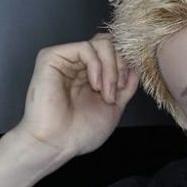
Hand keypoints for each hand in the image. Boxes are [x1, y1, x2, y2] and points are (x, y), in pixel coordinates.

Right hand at [13, 33, 138, 157]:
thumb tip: (135, 68)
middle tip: (116, 91)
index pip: (114, 52)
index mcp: (90, 75)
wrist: (58, 144)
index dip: (126, 64)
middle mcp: (78, 65)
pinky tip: (94, 85)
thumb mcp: (114, 107)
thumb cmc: (80, 132)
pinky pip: (85, 47)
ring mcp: (66, 60)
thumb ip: (125, 86)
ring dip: (111, 69)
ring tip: (106, 93)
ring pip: (101, 43)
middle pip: (110, 44)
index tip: (125, 87)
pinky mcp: (52, 57)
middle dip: (121, 66)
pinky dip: (97, 65)